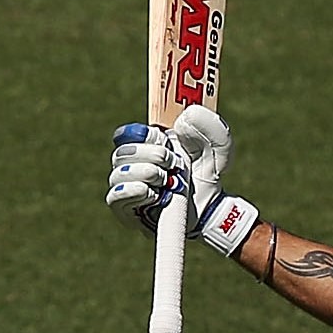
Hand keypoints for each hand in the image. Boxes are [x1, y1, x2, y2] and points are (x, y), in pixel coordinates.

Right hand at [104, 107, 256, 253]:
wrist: (213, 209)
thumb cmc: (209, 174)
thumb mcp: (217, 145)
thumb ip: (209, 125)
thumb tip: (184, 119)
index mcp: (148, 146)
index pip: (125, 134)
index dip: (141, 135)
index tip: (161, 138)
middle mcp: (134, 165)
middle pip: (121, 153)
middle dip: (150, 155)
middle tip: (174, 163)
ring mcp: (129, 189)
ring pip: (118, 175)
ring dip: (146, 174)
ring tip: (169, 181)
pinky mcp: (127, 213)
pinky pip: (114, 198)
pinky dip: (133, 192)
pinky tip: (153, 193)